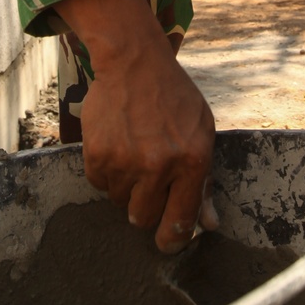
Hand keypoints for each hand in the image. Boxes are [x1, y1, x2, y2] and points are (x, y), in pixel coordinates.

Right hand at [55, 0, 215, 252]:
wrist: (134, 62)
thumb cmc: (174, 98)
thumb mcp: (202, 133)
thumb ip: (204, 182)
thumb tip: (208, 225)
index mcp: (191, 161)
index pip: (178, 222)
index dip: (171, 239)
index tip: (167, 242)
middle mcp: (157, 165)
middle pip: (143, 218)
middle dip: (146, 206)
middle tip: (149, 179)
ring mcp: (124, 161)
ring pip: (119, 201)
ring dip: (126, 186)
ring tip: (134, 152)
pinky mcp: (97, 154)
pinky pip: (99, 184)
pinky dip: (107, 172)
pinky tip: (117, 144)